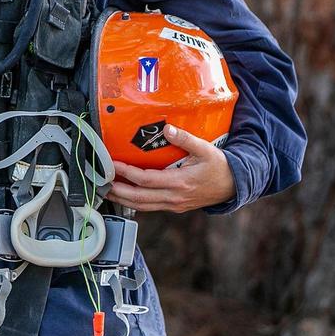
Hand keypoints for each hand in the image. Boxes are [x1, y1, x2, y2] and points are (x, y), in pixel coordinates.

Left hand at [105, 124, 235, 212]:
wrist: (233, 186)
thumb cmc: (219, 166)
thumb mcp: (205, 149)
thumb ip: (185, 139)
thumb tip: (168, 128)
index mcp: (179, 182)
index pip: (146, 180)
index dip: (127, 173)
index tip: (113, 165)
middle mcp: (174, 197)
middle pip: (138, 198)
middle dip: (118, 191)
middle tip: (101, 183)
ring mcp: (174, 205)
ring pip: (142, 206)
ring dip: (123, 200)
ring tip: (107, 191)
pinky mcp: (175, 207)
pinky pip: (151, 207)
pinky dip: (135, 203)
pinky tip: (126, 196)